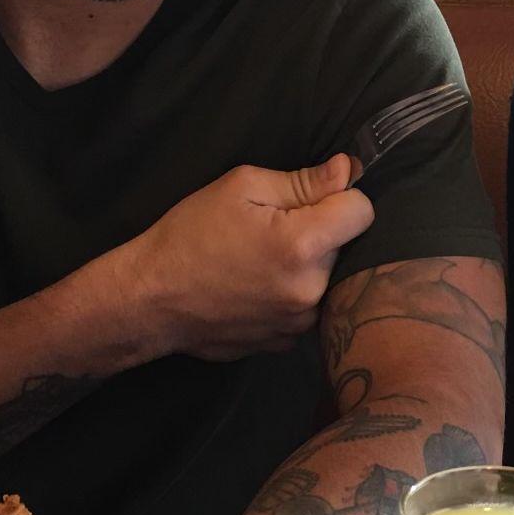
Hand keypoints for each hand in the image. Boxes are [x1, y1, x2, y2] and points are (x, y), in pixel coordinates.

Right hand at [107, 154, 374, 362]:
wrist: (150, 299)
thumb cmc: (189, 235)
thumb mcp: (240, 188)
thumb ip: (303, 181)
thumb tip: (348, 171)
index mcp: (301, 245)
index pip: (363, 212)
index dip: (341, 197)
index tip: (312, 198)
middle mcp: (310, 290)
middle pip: (346, 246)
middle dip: (321, 232)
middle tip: (273, 230)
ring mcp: (298, 323)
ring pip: (328, 279)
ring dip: (308, 266)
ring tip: (261, 260)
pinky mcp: (285, 343)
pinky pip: (306, 308)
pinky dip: (291, 295)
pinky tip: (255, 287)